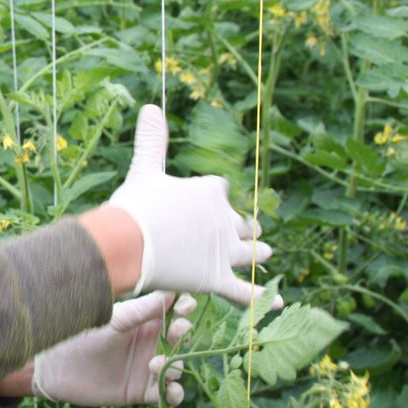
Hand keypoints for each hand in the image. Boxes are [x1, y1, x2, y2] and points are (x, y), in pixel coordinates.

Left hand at [32, 292, 194, 405]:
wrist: (59, 367)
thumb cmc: (83, 336)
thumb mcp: (115, 321)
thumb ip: (141, 310)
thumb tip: (171, 293)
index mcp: (144, 320)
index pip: (174, 312)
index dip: (185, 308)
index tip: (186, 306)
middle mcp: (150, 343)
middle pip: (180, 339)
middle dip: (183, 334)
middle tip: (176, 331)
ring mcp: (148, 367)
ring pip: (176, 367)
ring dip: (174, 366)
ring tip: (155, 364)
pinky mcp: (142, 391)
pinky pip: (167, 394)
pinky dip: (174, 394)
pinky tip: (170, 390)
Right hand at [107, 105, 282, 307]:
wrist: (130, 242)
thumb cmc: (136, 204)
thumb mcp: (145, 169)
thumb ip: (152, 140)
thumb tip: (151, 106)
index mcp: (210, 191)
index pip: (221, 189)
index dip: (217, 194)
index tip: (213, 196)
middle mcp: (225, 220)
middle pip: (242, 222)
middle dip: (246, 225)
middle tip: (252, 228)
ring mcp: (225, 251)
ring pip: (251, 253)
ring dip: (259, 253)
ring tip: (266, 253)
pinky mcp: (218, 279)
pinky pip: (245, 292)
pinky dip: (261, 297)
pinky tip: (277, 302)